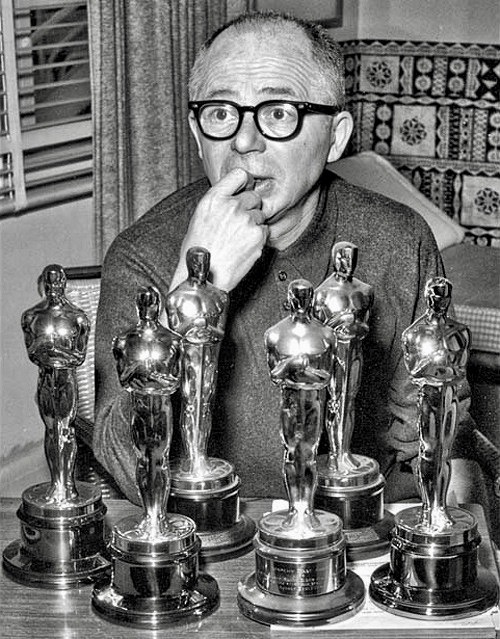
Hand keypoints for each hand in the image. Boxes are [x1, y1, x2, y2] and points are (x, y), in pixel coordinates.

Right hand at [170, 168, 267, 291]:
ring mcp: (246, 220)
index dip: (244, 183)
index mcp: (214, 199)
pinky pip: (265, 230)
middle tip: (238, 225)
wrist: (205, 276)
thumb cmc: (198, 251)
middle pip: (254, 197)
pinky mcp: (258, 235)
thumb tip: (234, 195)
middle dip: (249, 208)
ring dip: (254, 224)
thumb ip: (218, 202)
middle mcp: (231, 206)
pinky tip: (244, 246)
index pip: (239, 175)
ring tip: (238, 239)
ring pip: (260, 215)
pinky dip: (258, 238)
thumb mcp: (200, 217)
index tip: (244, 190)